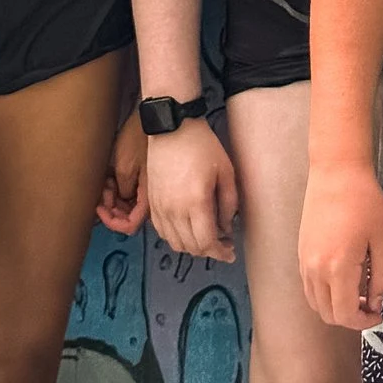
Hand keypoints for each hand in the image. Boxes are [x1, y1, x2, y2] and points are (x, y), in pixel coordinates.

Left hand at [97, 108, 148, 233]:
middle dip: (111, 208)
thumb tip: (120, 204)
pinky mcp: (144, 178)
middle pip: (128, 217)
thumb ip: (123, 193)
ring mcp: (147, 187)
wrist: (151, 120)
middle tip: (102, 192)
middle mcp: (150, 196)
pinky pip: (128, 192)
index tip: (100, 210)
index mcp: (149, 197)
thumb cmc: (139, 140)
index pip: (130, 225)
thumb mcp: (124, 168)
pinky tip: (111, 176)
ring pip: (126, 205)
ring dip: (112, 197)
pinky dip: (117, 188)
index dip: (113, 222)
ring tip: (106, 180)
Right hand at [145, 117, 239, 259]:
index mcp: (196, 202)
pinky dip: (175, 237)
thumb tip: (226, 228)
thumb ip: (228, 204)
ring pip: (175, 243)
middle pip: (191, 247)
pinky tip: (187, 230)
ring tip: (206, 238)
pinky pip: (161, 231)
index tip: (230, 253)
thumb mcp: (226, 172)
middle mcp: (174, 210)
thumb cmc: (202, 146)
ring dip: (192, 247)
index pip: (207, 242)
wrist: (171, 128)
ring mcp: (160, 207)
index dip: (220, 253)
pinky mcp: (151, 202)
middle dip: (209, 251)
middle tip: (223, 245)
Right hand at [300, 160, 382, 327]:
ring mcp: (304, 262)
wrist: (336, 173)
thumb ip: (382, 276)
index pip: (345, 314)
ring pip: (316, 304)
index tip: (379, 313)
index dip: (364, 322)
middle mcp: (315, 270)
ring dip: (337, 307)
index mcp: (337, 268)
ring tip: (360, 293)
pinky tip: (344, 280)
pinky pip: (309, 288)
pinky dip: (325, 295)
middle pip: (328, 315)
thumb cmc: (364, 202)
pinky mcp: (301, 253)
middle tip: (372, 305)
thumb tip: (376, 300)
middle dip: (351, 318)